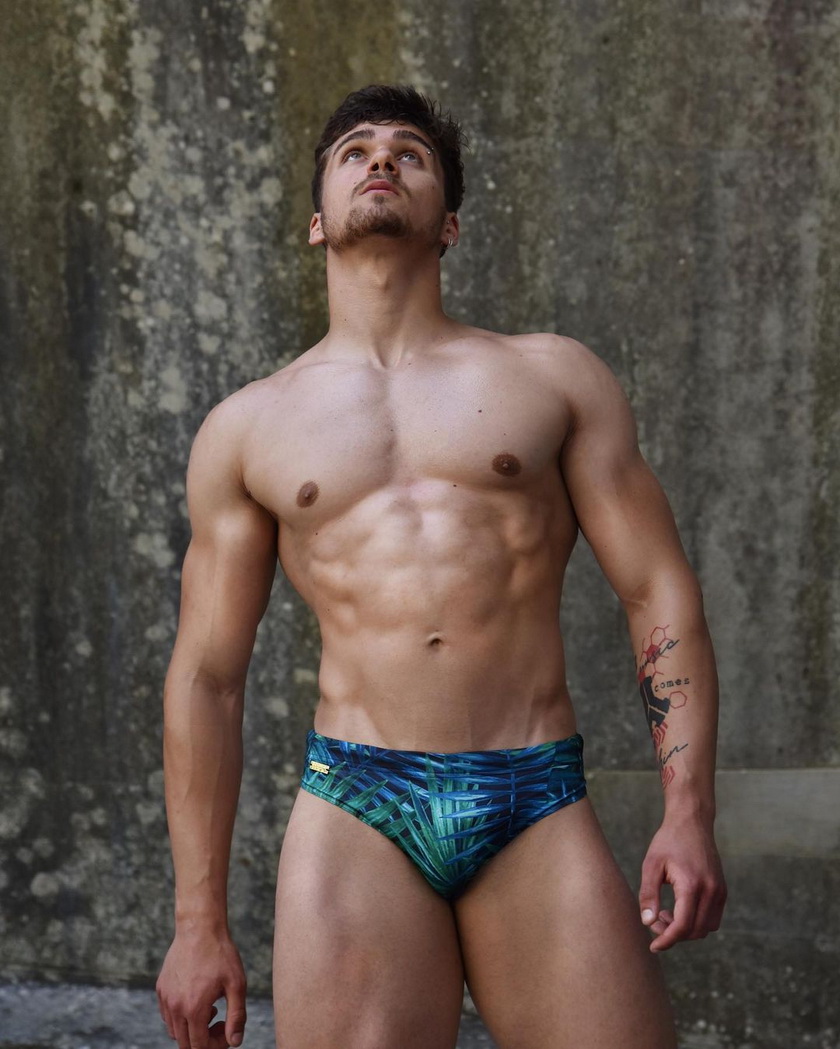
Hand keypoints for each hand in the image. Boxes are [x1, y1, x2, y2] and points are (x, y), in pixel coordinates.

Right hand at [156, 926, 246, 1047]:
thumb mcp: (237, 984)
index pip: (200, 1046)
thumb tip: (235, 1042)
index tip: (227, 1031)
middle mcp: (175, 1007)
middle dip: (204, 1040)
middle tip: (220, 1021)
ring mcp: (165, 998)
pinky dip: (181, 1017)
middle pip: (185, 1043)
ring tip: (210, 1009)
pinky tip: (196, 999)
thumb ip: (237, 1016)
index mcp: (194, 1009)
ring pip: (174, 1032)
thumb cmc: (221, 954)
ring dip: (192, 1029)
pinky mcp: (161, 988)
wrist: (199, 927)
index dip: (216, 1045)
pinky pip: (167, 1016)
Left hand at [638, 813, 726, 951]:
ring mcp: (720, 891)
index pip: (682, 925)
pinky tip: (678, 909)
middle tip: (654, 921)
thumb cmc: (668, 841)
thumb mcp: (651, 865)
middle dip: (673, 934)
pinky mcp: (722, 890)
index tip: (653, 947)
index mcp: (692, 885)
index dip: (667, 940)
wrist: (692, 822)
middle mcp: (711, 891)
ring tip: (664, 914)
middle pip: (695, 931)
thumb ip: (648, 895)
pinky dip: (697, 922)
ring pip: (706, 928)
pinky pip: (712, 918)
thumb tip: (648, 923)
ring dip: (686, 930)